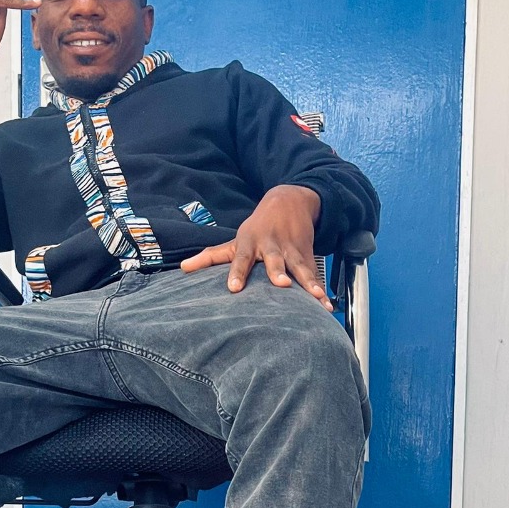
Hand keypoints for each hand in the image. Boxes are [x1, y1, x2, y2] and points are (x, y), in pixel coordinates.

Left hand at [180, 185, 330, 307]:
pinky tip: (327, 306)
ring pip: (299, 267)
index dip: (237, 273)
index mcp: (250, 242)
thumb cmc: (256, 229)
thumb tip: (182, 268)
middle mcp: (271, 245)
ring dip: (307, 282)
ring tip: (315, 298)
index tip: (233, 289)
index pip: (240, 258)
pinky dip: (321, 289)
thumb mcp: (235, 241)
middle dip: (277, 271)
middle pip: (274, 260)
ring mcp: (291, 250)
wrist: (289, 201)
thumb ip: (211, 257)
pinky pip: (314, 274)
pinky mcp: (307, 255)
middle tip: (281, 284)